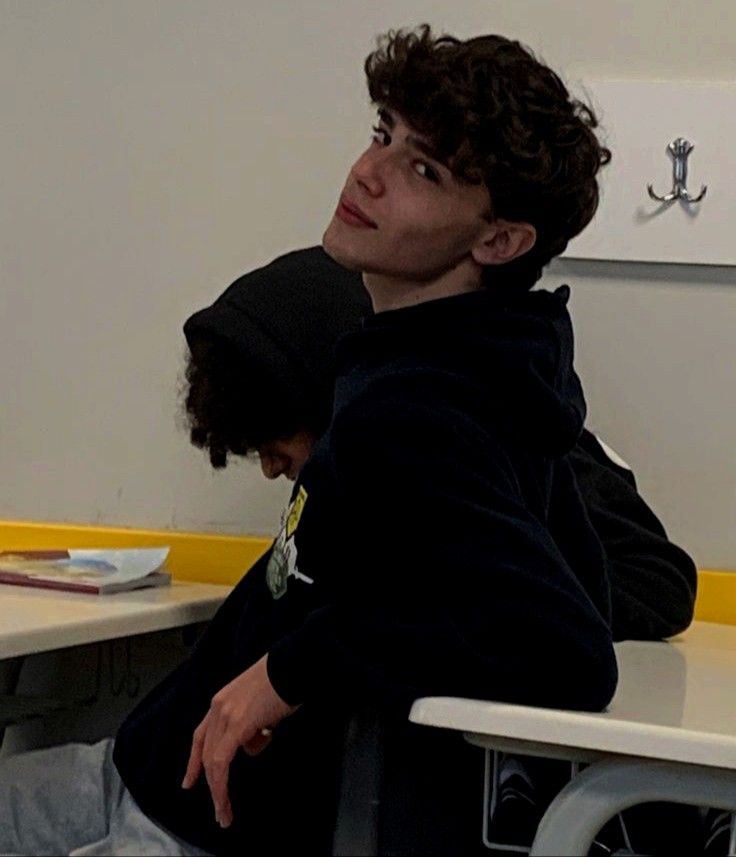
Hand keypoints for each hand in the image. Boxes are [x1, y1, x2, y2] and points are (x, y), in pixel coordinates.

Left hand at [181, 654, 296, 828]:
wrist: (291, 667)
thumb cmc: (282, 682)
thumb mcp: (259, 707)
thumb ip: (250, 726)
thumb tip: (251, 744)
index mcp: (221, 702)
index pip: (201, 736)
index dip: (194, 762)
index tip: (189, 782)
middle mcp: (218, 708)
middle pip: (205, 753)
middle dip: (209, 784)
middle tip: (219, 809)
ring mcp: (226, 715)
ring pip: (212, 761)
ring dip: (217, 791)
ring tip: (224, 812)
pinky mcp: (237, 724)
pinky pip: (222, 762)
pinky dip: (221, 785)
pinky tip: (224, 800)